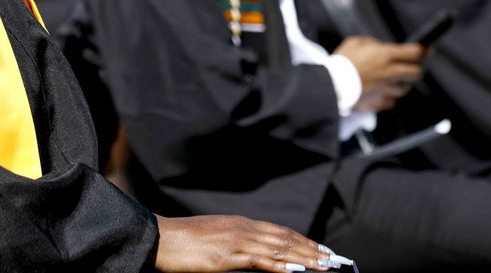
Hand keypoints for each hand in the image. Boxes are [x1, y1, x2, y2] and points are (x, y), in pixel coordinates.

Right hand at [154, 215, 330, 271]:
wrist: (159, 238)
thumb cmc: (182, 242)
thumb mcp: (214, 238)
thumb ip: (235, 244)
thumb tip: (253, 255)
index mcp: (240, 223)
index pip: (280, 231)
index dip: (302, 240)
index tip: (320, 248)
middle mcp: (242, 228)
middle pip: (285, 238)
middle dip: (311, 249)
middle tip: (331, 259)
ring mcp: (236, 241)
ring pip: (279, 249)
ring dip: (304, 258)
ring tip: (323, 267)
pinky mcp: (227, 256)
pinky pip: (260, 261)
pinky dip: (281, 266)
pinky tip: (296, 272)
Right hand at [334, 36, 424, 112]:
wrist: (330, 87)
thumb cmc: (341, 63)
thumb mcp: (355, 43)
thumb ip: (373, 43)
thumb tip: (382, 47)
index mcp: (386, 55)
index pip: (416, 52)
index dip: (425, 48)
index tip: (428, 46)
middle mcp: (391, 73)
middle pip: (417, 72)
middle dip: (418, 66)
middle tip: (414, 62)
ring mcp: (388, 89)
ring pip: (407, 87)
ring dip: (404, 81)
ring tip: (395, 76)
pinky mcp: (382, 102)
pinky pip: (393, 98)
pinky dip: (391, 94)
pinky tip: (382, 89)